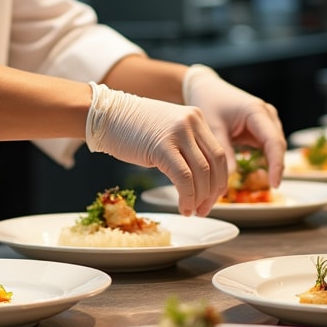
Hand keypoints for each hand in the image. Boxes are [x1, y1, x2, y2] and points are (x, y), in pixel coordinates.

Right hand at [85, 83, 228, 215]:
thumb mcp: (167, 130)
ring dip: (200, 198)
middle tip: (205, 209)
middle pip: (216, 163)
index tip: (214, 197)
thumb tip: (200, 179)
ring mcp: (178, 133)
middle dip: (214, 192)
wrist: (105, 115)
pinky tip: (183, 207)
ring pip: (202, 173)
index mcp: (195, 117)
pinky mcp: (162, 146)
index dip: (220, 180)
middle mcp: (191, 122)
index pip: (219, 153)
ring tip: (193, 211)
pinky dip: (187, 197)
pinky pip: (184, 178)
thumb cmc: (131, 126)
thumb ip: (186, 146)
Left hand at [181, 65, 285, 186]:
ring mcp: (266, 121)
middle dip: (275, 167)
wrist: (204, 88)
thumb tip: (229, 179)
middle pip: (278, 146)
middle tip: (267, 187)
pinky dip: (263, 160)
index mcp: (257, 111)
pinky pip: (267, 147)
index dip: (276, 165)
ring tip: (259, 182)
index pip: (274, 142)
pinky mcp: (261, 128)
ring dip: (270, 165)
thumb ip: (223, 152)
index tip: (274, 184)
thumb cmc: (208, 102)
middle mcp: (267, 115)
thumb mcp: (213, 127)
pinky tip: (255, 174)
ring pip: (275, 148)